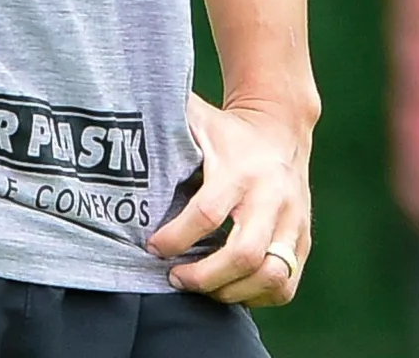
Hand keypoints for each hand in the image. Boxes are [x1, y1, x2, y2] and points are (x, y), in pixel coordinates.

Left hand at [145, 92, 314, 304]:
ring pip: (270, 277)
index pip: (207, 213)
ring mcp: (293, 222)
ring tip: (201, 287)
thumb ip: (165, 126)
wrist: (282, 129)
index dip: (175, 238)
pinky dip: (256, 296)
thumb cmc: (227, 132)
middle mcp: (272, 198)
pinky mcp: (303, 240)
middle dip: (204, 278)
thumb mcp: (197, 121)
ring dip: (230, 292)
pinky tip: (229, 287)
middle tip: (175, 278)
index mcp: (240, 170)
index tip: (152, 247)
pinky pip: (285, 285)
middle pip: (244, 255)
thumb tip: (115, 129)